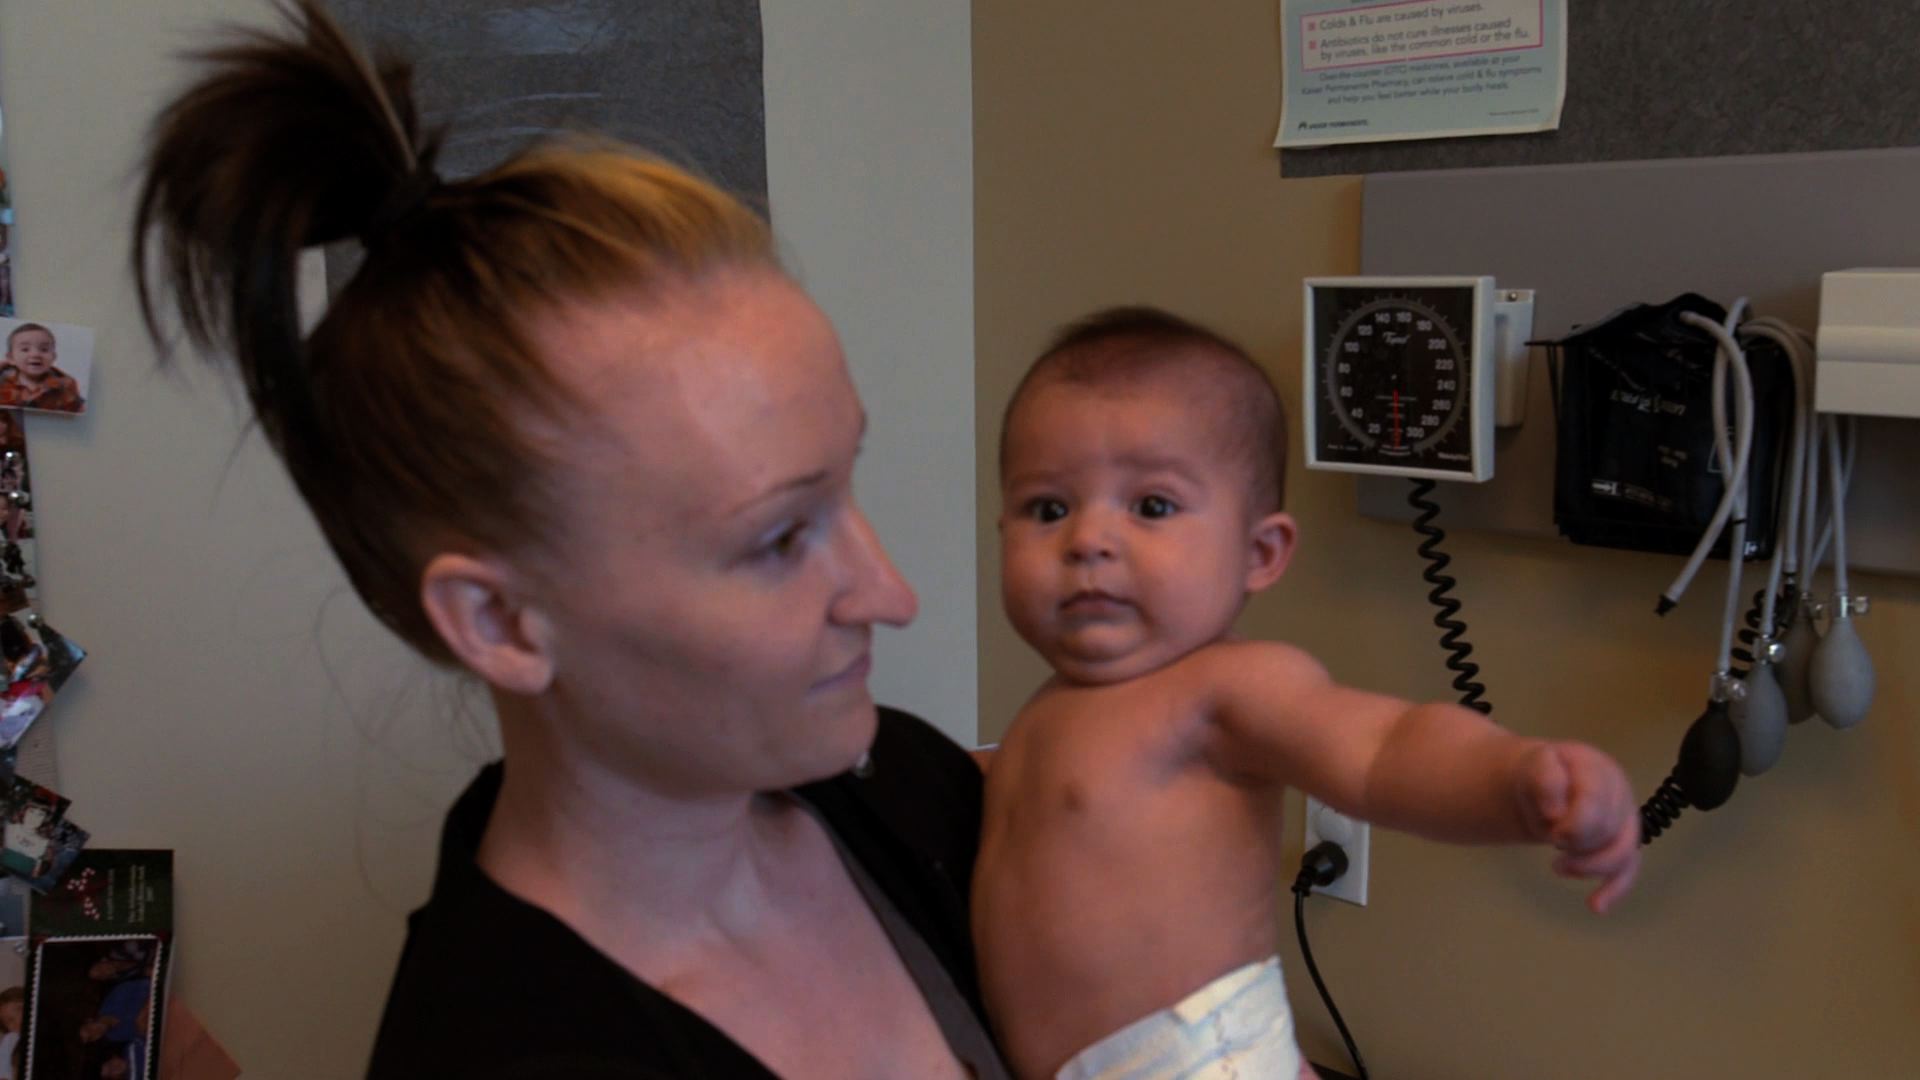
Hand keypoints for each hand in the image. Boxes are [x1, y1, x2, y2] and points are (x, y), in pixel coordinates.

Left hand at [1514, 742, 1639, 913]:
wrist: (1546, 782)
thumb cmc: (1541, 774)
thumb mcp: (1534, 766)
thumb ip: (1545, 780)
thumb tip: (1556, 813)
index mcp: (1599, 769)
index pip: (1596, 800)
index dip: (1573, 822)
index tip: (1550, 830)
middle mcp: (1621, 793)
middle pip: (1608, 830)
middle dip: (1576, 842)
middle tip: (1550, 839)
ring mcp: (1626, 820)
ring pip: (1623, 853)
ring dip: (1588, 866)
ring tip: (1557, 866)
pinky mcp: (1623, 844)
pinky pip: (1628, 870)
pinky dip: (1614, 890)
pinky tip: (1596, 906)